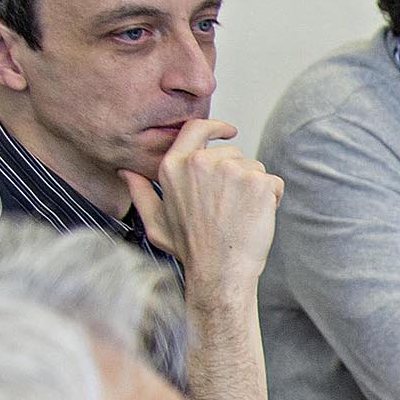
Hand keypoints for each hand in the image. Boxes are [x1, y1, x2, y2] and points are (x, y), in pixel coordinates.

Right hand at [123, 120, 280, 300]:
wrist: (219, 272)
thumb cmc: (190, 250)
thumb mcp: (155, 222)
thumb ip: (140, 192)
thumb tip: (126, 171)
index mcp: (175, 166)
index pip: (196, 129)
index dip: (215, 127)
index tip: (228, 131)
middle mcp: (201, 162)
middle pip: (232, 153)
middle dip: (237, 176)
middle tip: (228, 210)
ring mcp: (231, 170)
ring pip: (254, 168)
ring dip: (254, 189)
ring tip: (239, 216)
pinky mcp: (257, 182)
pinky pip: (274, 182)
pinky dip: (272, 199)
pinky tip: (256, 219)